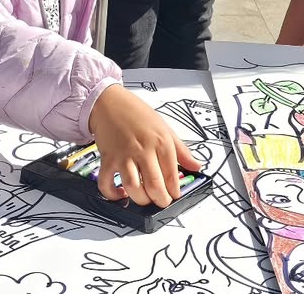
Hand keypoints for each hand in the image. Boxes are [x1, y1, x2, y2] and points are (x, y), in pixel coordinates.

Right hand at [89, 84, 202, 206]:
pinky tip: (121, 194)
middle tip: (162, 201)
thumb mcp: (165, 127)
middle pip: (155, 186)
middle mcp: (143, 150)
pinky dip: (113, 194)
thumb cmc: (137, 113)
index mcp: (161, 142)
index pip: (172, 175)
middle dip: (161, 200)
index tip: (174, 195)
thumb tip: (197, 165)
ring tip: (145, 198)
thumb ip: (182, 150)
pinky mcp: (107, 159)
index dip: (175, 191)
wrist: (109, 102)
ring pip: (133, 188)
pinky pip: (107, 184)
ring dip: (141, 200)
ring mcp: (124, 156)